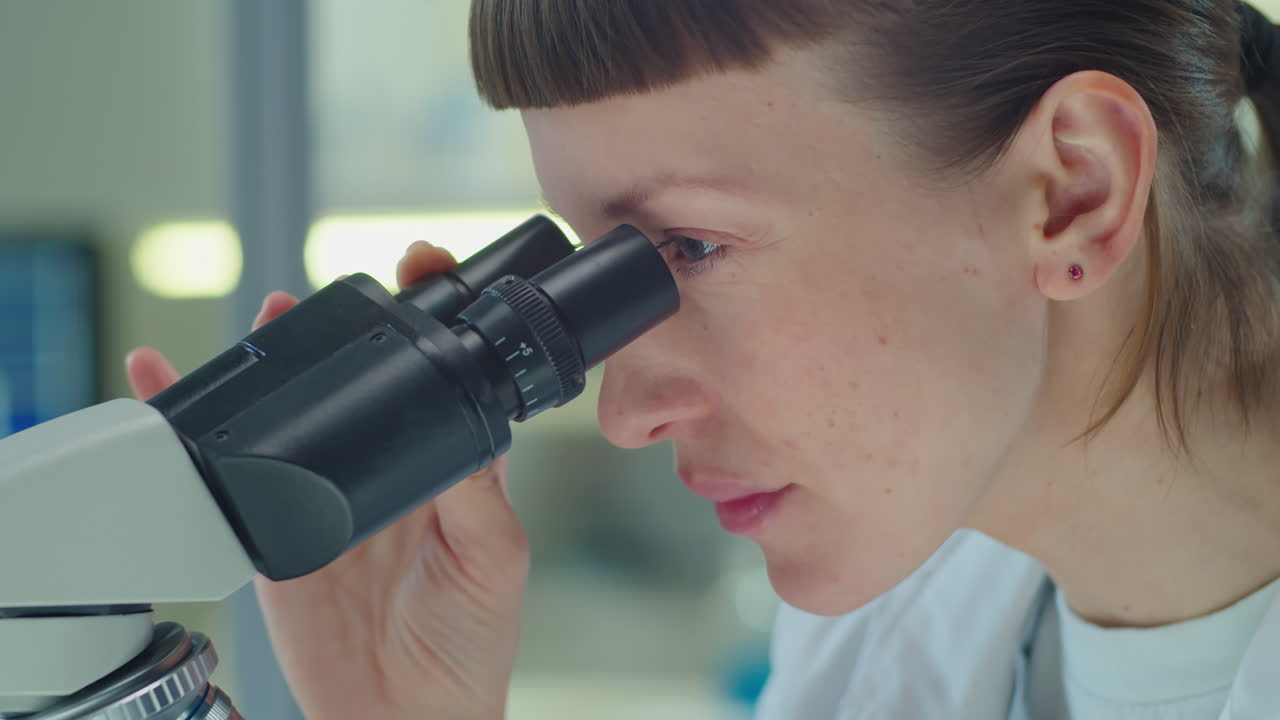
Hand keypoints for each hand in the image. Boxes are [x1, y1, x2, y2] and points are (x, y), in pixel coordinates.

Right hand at [126, 243, 529, 719]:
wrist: (403, 717)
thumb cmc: (469, 646)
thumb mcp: (495, 558)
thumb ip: (477, 493)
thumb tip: (462, 426)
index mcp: (451, 470)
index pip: (444, 378)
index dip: (435, 320)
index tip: (427, 268)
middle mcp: (390, 473)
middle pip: (363, 381)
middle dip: (348, 327)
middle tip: (333, 288)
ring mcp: (331, 497)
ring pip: (301, 412)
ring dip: (283, 360)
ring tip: (272, 317)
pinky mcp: (279, 531)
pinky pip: (236, 471)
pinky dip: (202, 430)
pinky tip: (175, 388)